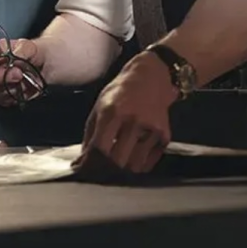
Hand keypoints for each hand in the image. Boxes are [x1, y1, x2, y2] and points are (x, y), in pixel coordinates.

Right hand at [0, 38, 44, 106]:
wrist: (48, 65)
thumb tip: (10, 57)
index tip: (3, 61)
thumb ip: (20, 50)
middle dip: (0, 77)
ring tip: (25, 78)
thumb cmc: (36, 52)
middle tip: (18, 73)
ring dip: (11, 87)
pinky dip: (16, 95)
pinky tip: (25, 87)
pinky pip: (4, 101)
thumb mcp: (30, 47)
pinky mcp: (3, 97)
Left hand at [75, 52, 176, 173]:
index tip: (85, 169)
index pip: (100, 147)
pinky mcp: (164, 134)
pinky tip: (131, 159)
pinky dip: (138, 166)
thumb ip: (90, 134)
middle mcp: (133, 120)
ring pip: (134, 165)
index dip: (90, 163)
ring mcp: (151, 128)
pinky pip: (149, 162)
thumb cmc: (120, 92)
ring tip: (117, 165)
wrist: (150, 77)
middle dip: (106, 169)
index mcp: (112, 112)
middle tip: (101, 170)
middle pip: (118, 160)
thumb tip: (82, 161)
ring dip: (123, 170)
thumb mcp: (99, 107)